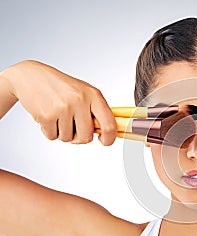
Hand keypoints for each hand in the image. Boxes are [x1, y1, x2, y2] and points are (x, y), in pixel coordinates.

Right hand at [2, 60, 116, 144]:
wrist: (31, 76)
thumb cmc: (61, 87)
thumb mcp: (84, 92)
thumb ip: (96, 111)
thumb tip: (107, 132)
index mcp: (93, 95)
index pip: (109, 124)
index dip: (109, 138)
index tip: (104, 141)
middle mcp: (80, 100)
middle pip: (86, 137)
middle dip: (79, 137)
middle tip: (73, 126)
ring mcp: (63, 108)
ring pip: (68, 139)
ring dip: (62, 133)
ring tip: (59, 116)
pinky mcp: (46, 115)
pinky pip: (53, 137)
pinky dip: (50, 131)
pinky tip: (48, 116)